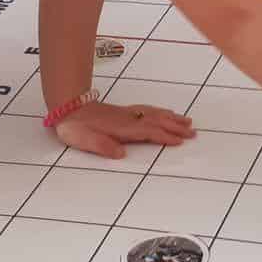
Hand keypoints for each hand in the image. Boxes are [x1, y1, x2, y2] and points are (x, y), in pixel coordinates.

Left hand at [53, 100, 195, 160]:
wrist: (67, 107)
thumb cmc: (74, 126)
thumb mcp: (84, 140)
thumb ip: (102, 146)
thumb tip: (121, 154)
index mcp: (121, 128)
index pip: (148, 132)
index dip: (164, 136)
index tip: (180, 141)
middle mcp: (128, 119)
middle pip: (156, 121)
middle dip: (176, 127)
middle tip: (193, 132)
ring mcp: (127, 114)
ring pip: (154, 114)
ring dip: (171, 117)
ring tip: (187, 121)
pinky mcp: (123, 111)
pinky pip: (148, 110)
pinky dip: (160, 111)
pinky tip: (164, 113)